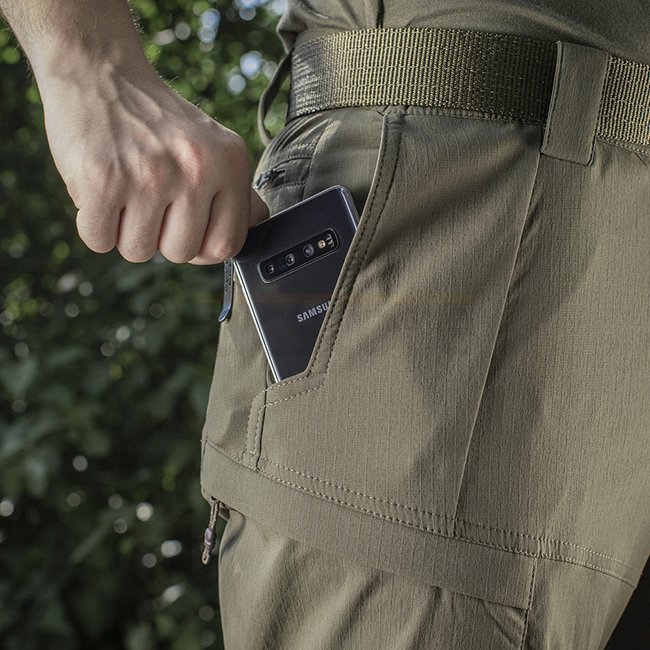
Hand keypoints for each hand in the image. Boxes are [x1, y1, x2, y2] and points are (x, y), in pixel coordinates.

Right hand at [40, 64, 268, 263]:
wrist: (98, 71)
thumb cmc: (156, 120)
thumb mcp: (212, 145)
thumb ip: (237, 190)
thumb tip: (258, 221)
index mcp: (229, 162)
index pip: (227, 245)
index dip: (201, 248)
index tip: (184, 229)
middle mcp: (196, 168)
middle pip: (181, 254)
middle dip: (160, 238)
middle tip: (147, 199)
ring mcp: (150, 174)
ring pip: (138, 252)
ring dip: (124, 232)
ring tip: (124, 191)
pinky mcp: (103, 179)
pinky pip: (98, 240)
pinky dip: (94, 224)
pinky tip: (99, 192)